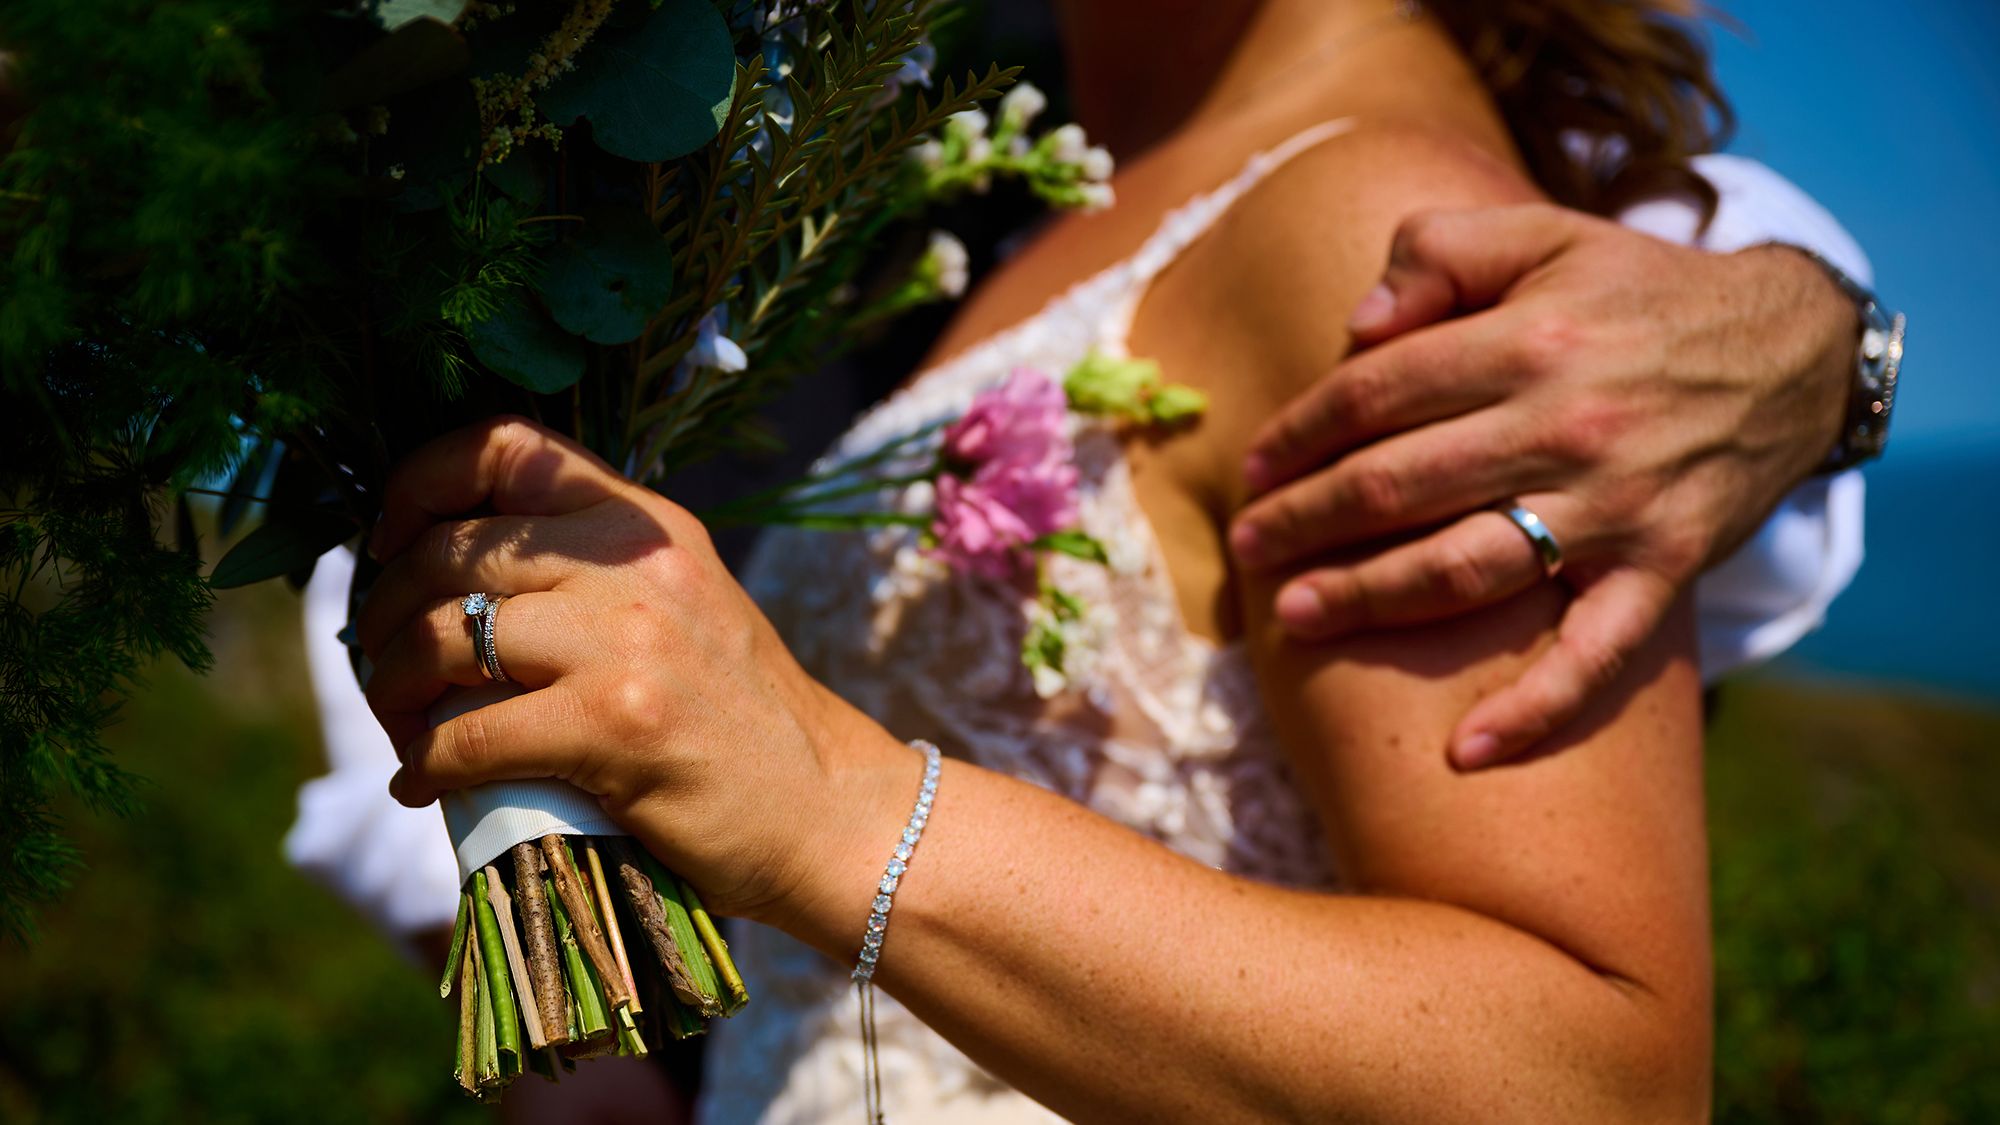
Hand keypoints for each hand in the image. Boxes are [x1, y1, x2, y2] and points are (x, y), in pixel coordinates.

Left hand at [354, 417, 903, 924]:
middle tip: (379, 664)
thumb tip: (445, 575)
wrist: (830, 812)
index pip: (506, 444)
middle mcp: (637, 562)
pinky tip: (424, 787)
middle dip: (382, 611)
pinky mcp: (616, 726)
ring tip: (400, 727)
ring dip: (391, 688)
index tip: (388, 546)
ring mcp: (627, 642)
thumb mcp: (682, 607)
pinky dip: (422, 766)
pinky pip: (466, 735)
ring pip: (442, 635)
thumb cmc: (742, 723)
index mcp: (648, 523)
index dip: (417, 485)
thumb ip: (590, 575)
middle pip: (449, 548)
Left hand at [1228, 204, 1856, 768]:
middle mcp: (1566, 426)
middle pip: (1398, 484)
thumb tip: (1356, 327)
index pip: (1376, 393)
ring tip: (1295, 620)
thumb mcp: (1543, 237)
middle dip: (1306, 520)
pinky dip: (1533, 709)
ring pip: (1464, 569)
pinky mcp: (1664, 570)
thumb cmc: (1641, 293)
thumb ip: (1440, 253)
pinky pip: (1594, 655)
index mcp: (1528, 340)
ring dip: (1369, 600)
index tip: (1254, 469)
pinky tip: (1464, 751)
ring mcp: (1617, 506)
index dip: (1300, 433)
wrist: (1796, 352)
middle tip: (1247, 550)